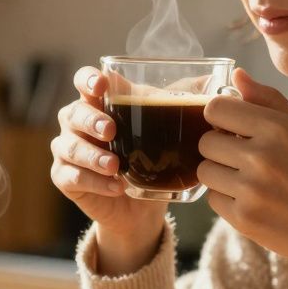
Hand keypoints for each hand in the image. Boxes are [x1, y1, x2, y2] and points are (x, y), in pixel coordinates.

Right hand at [50, 66, 167, 275]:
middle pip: (73, 113)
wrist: (142, 208)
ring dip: (91, 155)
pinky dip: (93, 182)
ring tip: (115, 165)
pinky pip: (72, 177)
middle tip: (111, 131)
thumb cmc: (153, 159)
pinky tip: (116, 186)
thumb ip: (186, 101)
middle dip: (91, 120)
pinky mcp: (65, 179)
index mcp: (100, 102)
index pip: (84, 81)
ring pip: (69, 146)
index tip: (103, 85)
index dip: (88, 79)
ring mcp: (68, 151)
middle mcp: (78, 123)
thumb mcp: (171, 128)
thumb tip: (221, 79)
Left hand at [198, 69, 287, 280]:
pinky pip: (212, 199)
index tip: (232, 127)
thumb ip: (269, 101)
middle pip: (205, 142)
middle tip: (243, 158)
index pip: (215, 108)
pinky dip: (227, 199)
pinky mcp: (243, 219)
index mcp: (278, 129)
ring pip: (204, 171)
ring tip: (248, 180)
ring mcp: (250, 190)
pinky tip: (253, 201)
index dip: (220, 117)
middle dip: (219, 148)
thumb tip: (236, 75)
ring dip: (220, 174)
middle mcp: (261, 157)